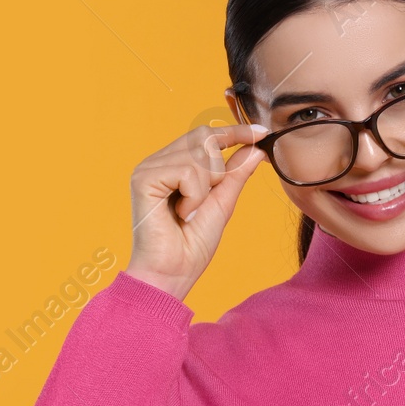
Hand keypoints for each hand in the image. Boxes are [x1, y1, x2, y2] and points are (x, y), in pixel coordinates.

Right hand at [126, 121, 270, 300]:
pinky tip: (182, 214)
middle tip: (207, 200)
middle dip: (219, 168)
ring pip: (199, 154)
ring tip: (190, 213)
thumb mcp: (222, 203)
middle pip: (203, 137)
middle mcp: (157, 162)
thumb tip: (255, 148)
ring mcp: (148, 168)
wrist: (172, 275)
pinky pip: (187, 170)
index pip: (205, 136)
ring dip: (206, 188)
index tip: (261, 132)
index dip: (234, 131)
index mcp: (172, 165)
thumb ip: (235, 174)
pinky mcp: (143, 178)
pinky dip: (194, 196)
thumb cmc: (192, 246)